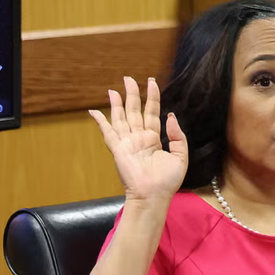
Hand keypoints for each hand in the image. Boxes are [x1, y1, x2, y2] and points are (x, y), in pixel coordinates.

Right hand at [89, 77, 187, 203]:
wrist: (153, 196)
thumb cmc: (167, 181)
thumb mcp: (180, 156)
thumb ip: (178, 136)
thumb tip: (170, 116)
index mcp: (154, 139)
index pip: (152, 113)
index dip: (152, 97)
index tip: (151, 82)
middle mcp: (139, 138)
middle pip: (134, 111)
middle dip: (132, 94)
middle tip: (129, 78)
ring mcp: (127, 143)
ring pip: (120, 117)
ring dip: (117, 103)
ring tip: (114, 89)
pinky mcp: (117, 149)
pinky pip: (107, 132)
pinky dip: (101, 121)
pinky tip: (94, 111)